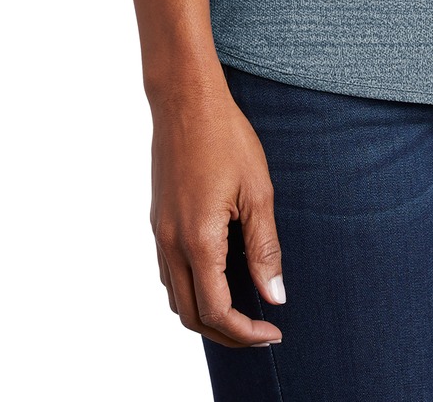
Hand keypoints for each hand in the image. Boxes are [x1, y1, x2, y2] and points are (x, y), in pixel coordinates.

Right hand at [148, 73, 286, 349]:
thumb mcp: (258, 192)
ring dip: (205, 315)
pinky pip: (168, 273)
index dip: (246, 333)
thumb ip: (264, 249)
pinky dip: (191, 290)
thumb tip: (275, 297)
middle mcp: (171, 243)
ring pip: (175, 297)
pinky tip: (218, 276)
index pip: (217, 312)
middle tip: (260, 331)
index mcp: (199, 240)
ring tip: (242, 309)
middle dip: (226, 334)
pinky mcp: (157, 220)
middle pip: (191, 316)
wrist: (185, 99)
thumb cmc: (225, 137)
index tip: (273, 332)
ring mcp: (159, 233)